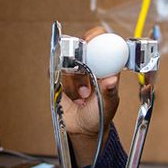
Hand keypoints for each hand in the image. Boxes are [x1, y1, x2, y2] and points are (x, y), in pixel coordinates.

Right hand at [59, 26, 120, 165]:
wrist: (82, 130)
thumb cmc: (99, 116)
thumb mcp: (108, 105)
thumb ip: (109, 92)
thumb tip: (113, 80)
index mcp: (106, 67)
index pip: (103, 44)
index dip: (98, 36)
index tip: (93, 37)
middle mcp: (89, 66)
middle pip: (82, 48)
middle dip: (81, 56)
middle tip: (84, 75)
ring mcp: (73, 71)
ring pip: (67, 61)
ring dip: (72, 80)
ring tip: (81, 96)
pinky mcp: (59, 78)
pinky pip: (54, 70)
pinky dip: (59, 81)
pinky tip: (69, 95)